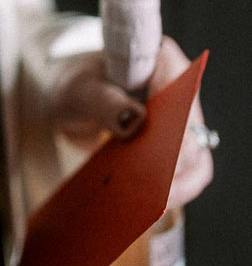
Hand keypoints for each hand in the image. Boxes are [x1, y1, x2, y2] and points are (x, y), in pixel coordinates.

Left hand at [48, 35, 213, 208]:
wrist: (70, 101)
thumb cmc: (77, 87)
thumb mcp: (80, 91)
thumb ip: (105, 103)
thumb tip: (136, 121)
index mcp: (161, 60)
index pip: (182, 93)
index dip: (178, 126)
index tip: (167, 157)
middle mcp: (181, 89)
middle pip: (192, 134)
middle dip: (172, 167)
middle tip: (150, 192)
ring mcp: (181, 121)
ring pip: (195, 161)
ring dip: (173, 186)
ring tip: (144, 203)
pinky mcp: (175, 147)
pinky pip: (183, 176)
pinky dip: (167, 193)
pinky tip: (144, 204)